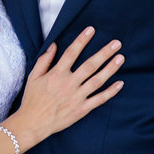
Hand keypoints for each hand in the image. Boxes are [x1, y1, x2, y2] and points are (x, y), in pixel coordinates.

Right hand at [5, 27, 123, 149]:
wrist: (33, 122)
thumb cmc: (32, 99)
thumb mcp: (33, 76)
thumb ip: (44, 60)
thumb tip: (53, 44)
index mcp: (57, 74)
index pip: (72, 53)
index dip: (82, 40)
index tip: (91, 30)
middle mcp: (69, 83)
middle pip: (90, 65)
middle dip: (104, 53)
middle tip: (117, 43)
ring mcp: (77, 97)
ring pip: (97, 80)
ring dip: (110, 69)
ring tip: (120, 58)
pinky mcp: (82, 109)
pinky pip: (99, 99)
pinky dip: (111, 92)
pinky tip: (120, 83)